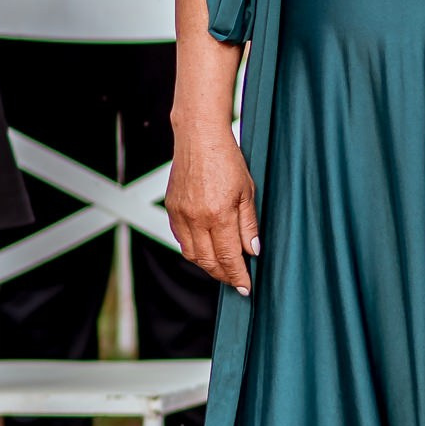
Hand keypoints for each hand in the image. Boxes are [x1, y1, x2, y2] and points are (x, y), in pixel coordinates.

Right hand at [166, 120, 260, 290]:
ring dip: (208, 266)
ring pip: (192, 254)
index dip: (237, 275)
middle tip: (236, 281)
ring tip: (223, 268)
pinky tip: (206, 249)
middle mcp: (196, 218)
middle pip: (207, 261)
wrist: (199, 138)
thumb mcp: (247, 191)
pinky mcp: (172, 209)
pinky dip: (194, 250)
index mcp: (218, 214)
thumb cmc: (227, 159)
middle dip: (223, 275)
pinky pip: (181, 239)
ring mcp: (180, 214)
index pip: (228, 256)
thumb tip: (253, 251)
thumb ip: (249, 224)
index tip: (245, 287)